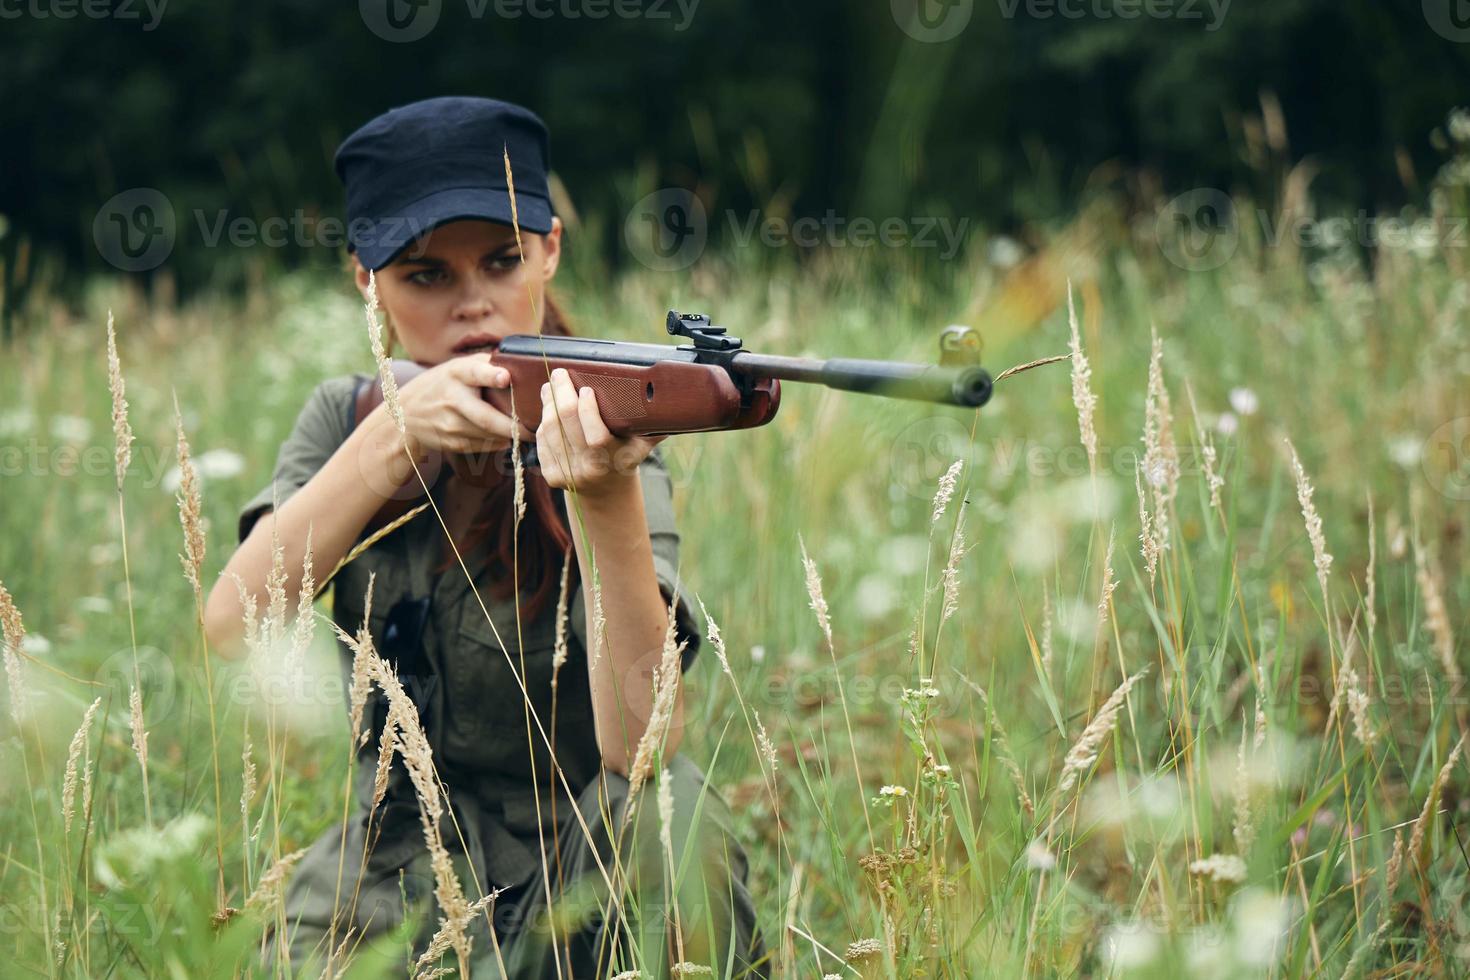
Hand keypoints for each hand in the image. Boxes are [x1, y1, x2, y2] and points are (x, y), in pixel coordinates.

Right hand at [392, 353, 533, 462]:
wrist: (406, 412)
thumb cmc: (444, 383)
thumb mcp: (459, 367)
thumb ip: (486, 365)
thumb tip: (523, 365)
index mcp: (458, 373)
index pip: (475, 373)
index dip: (490, 375)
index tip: (505, 378)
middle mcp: (453, 398)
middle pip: (486, 417)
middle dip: (512, 426)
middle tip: (534, 429)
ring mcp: (450, 423)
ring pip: (488, 435)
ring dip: (510, 436)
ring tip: (528, 434)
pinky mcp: (452, 442)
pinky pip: (483, 445)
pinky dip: (498, 443)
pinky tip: (507, 438)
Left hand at [536, 367, 664, 497]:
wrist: (605, 491)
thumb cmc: (626, 457)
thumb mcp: (642, 445)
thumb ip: (654, 425)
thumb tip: (668, 397)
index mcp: (612, 461)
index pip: (595, 436)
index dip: (587, 410)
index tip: (587, 388)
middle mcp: (588, 470)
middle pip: (565, 426)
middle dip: (561, 394)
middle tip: (560, 374)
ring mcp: (567, 474)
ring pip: (550, 430)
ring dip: (548, 404)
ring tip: (551, 386)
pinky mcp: (551, 475)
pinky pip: (543, 441)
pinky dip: (544, 421)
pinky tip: (549, 408)